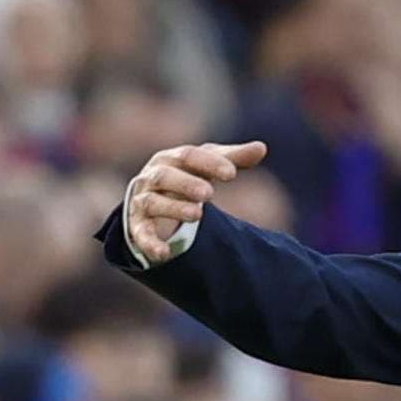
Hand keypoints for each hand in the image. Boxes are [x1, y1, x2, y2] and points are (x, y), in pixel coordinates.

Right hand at [125, 141, 267, 263]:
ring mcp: (142, 202)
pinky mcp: (138, 227)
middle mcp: (152, 177)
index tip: (232, 173)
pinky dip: (150, 243)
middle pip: (164, 176)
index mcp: (170, 159)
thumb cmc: (186, 178)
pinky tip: (164, 253)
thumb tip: (262, 148)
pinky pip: (141, 234)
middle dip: (185, 183)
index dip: (209, 163)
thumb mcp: (208, 167)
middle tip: (208, 193)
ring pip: (152, 202)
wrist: (155, 204)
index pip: (187, 155)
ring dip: (173, 208)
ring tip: (197, 214)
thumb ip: (233, 158)